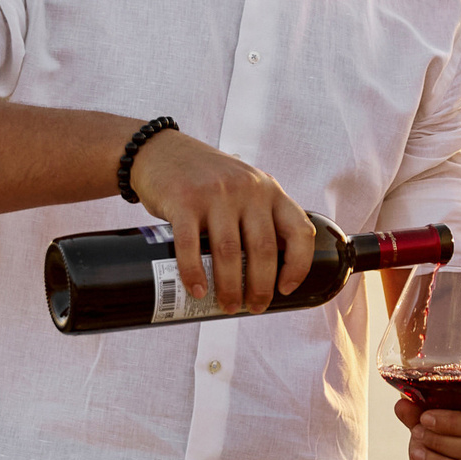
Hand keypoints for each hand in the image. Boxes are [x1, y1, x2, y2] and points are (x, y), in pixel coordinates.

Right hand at [127, 131, 315, 313]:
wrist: (161, 152)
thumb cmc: (207, 180)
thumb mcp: (244, 187)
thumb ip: (259, 215)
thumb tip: (269, 272)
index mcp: (269, 190)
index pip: (299, 231)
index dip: (298, 265)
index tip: (286, 289)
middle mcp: (247, 189)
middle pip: (263, 249)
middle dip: (260, 287)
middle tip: (253, 307)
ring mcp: (215, 193)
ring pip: (228, 252)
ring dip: (229, 287)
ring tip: (227, 306)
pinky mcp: (183, 200)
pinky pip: (190, 245)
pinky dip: (194, 273)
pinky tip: (197, 290)